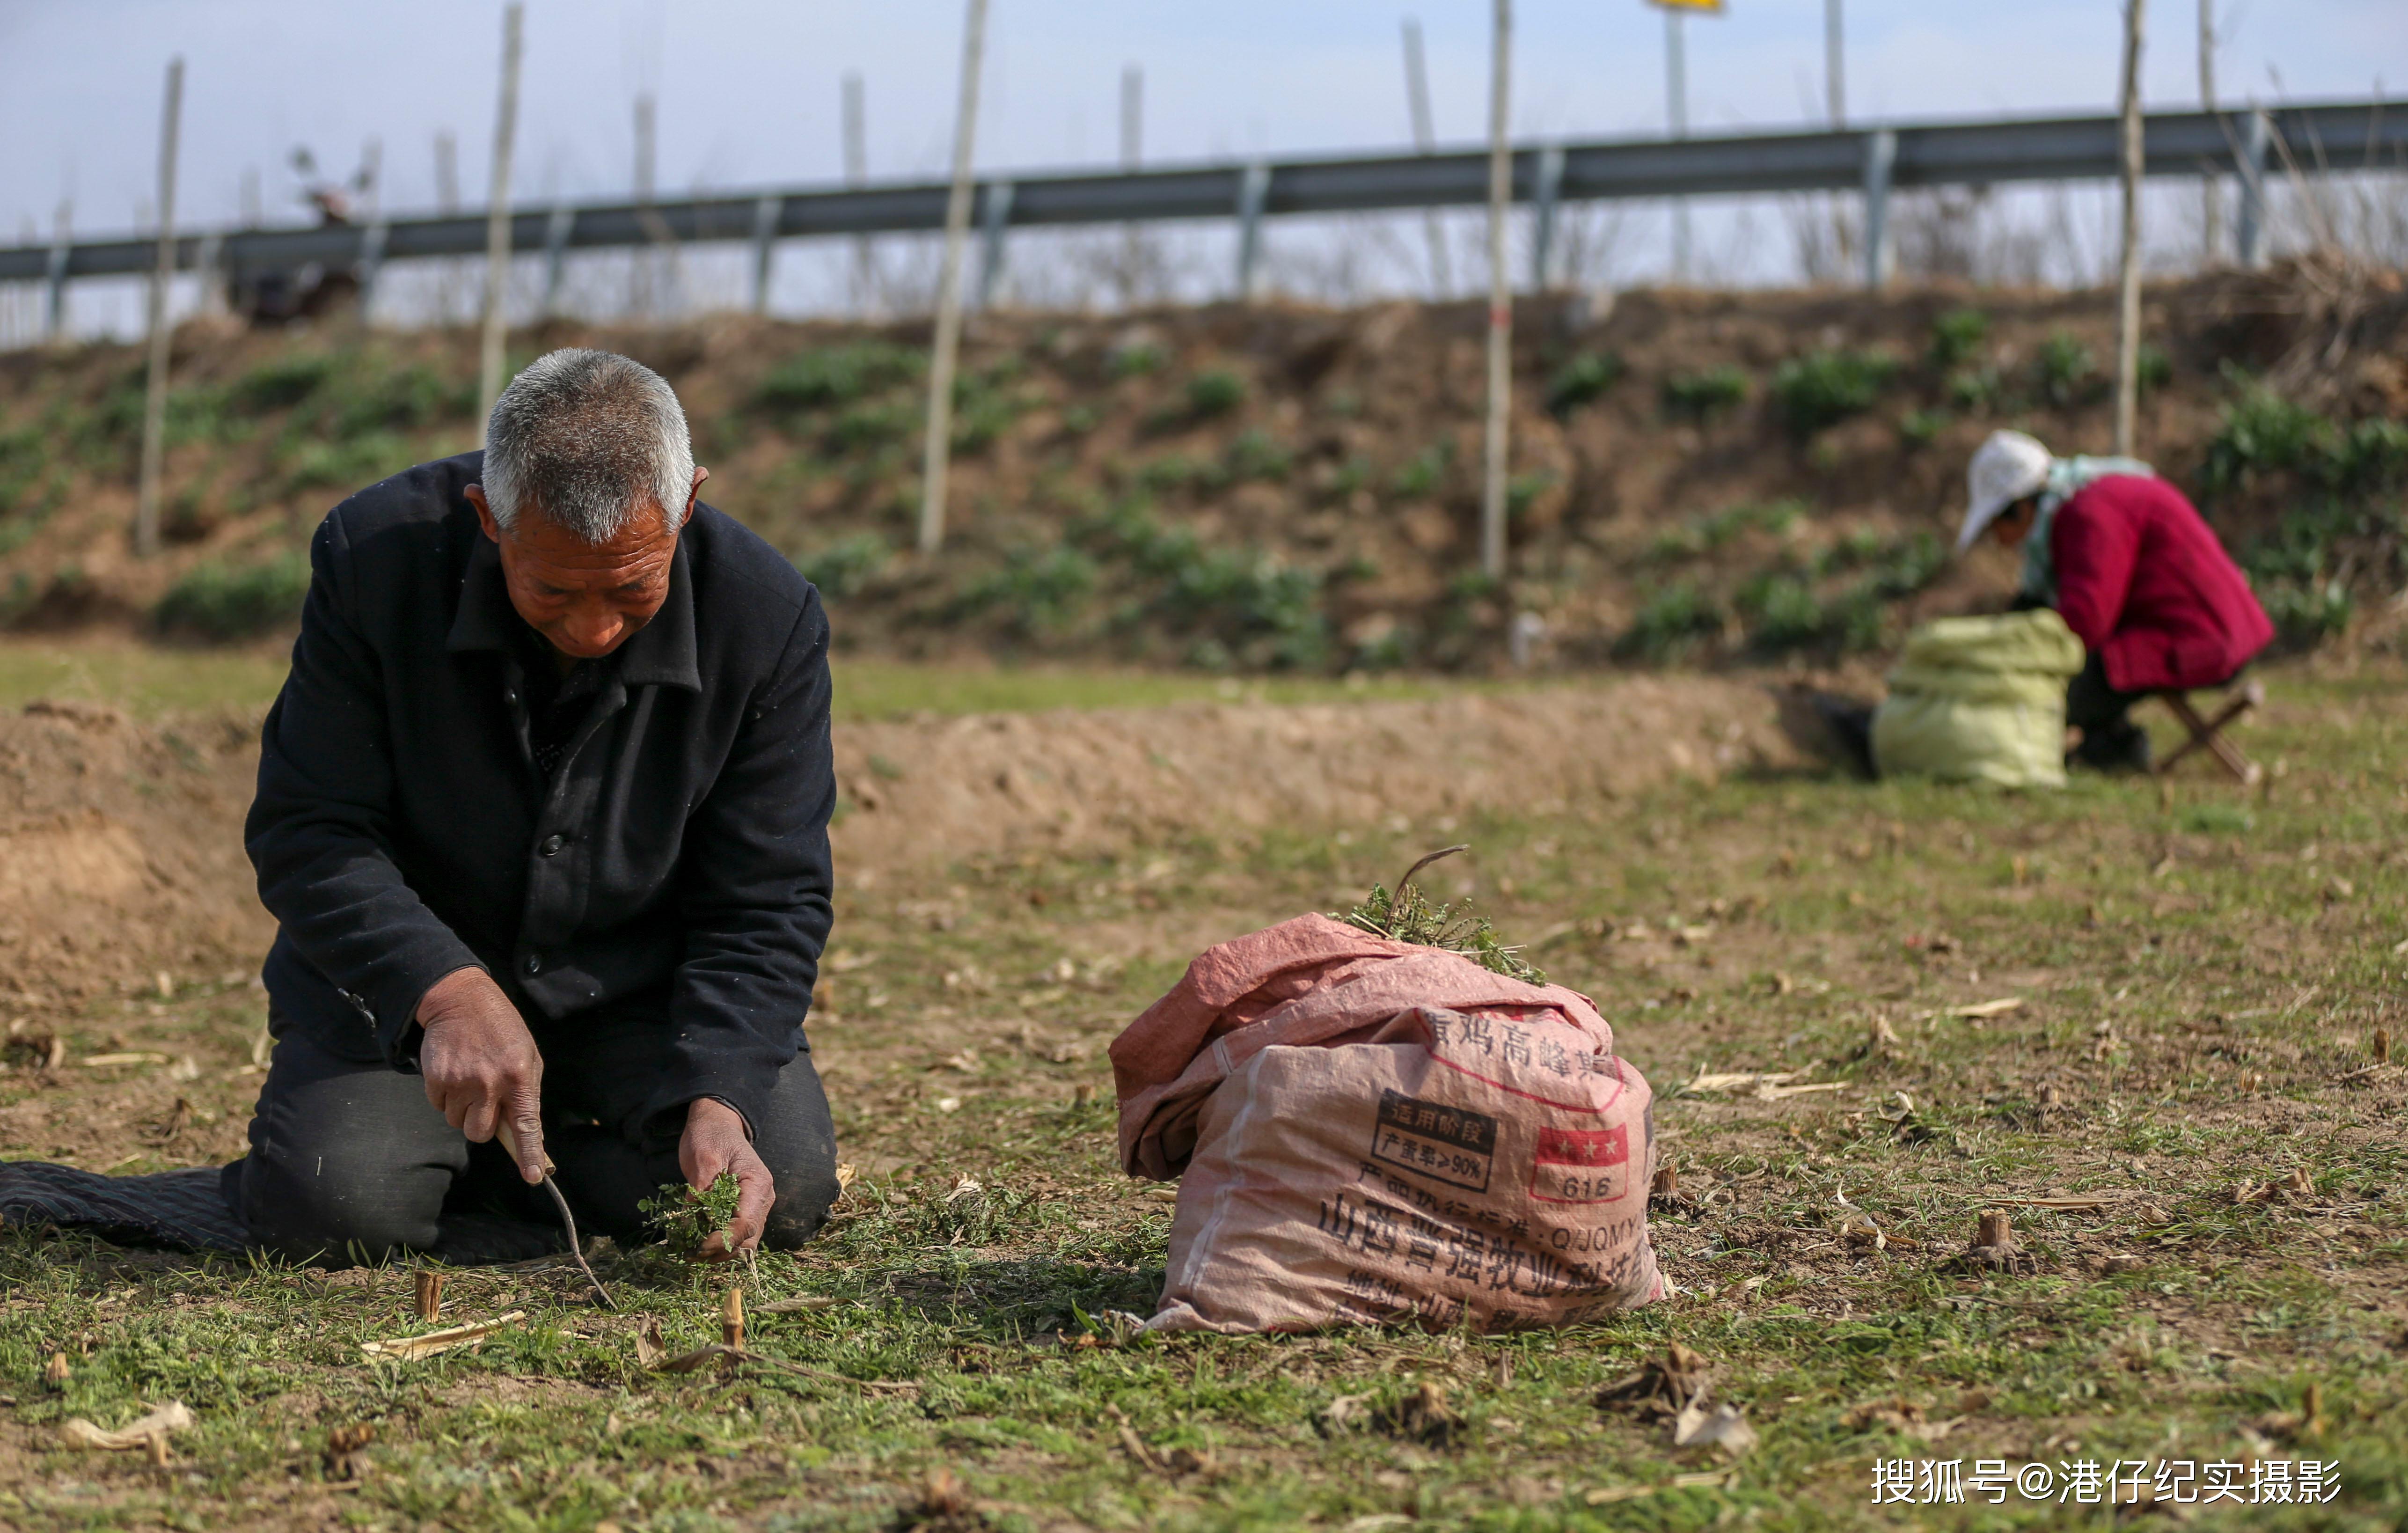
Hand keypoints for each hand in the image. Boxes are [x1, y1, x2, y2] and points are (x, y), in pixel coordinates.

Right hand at [417, 967, 547, 1183]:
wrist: (461, 1000)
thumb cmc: (502, 1030)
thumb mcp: (527, 1055)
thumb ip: (527, 1093)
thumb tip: (527, 1131)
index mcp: (518, 1076)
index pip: (526, 1124)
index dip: (529, 1153)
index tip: (533, 1177)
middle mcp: (490, 1083)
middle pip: (479, 1133)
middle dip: (481, 1125)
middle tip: (484, 1102)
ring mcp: (460, 1082)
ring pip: (457, 1123)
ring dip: (463, 1110)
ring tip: (469, 1080)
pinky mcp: (436, 1079)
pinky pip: (439, 1107)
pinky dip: (446, 1097)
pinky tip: (454, 1073)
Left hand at [679, 1097, 773, 1259]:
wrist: (716, 1125)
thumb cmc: (710, 1137)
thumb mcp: (703, 1158)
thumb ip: (700, 1192)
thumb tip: (689, 1225)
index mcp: (757, 1184)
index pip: (746, 1223)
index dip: (722, 1240)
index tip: (697, 1245)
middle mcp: (762, 1199)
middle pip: (748, 1238)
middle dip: (720, 1250)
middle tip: (690, 1253)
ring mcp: (755, 1206)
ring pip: (744, 1242)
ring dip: (720, 1253)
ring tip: (692, 1252)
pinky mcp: (743, 1210)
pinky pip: (737, 1236)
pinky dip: (720, 1246)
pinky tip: (698, 1244)